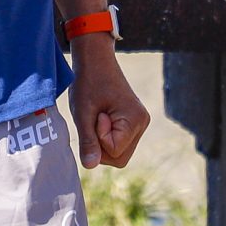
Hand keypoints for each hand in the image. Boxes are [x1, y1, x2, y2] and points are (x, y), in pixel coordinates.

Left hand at [67, 38, 149, 167]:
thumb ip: (88, 141)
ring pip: (118, 152)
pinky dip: (105, 136)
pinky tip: (101, 117)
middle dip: (101, 145)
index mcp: (135, 120)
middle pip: (119, 157)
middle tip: (94, 118)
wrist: (95, 60)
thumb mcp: (83, 113)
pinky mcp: (133, 123)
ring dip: (102, 141)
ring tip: (98, 115)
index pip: (114, 153)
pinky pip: (118, 142)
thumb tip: (90, 166)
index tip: (97, 115)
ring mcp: (139, 124)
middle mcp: (142, 123)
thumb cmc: (88, 82)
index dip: (99, 138)